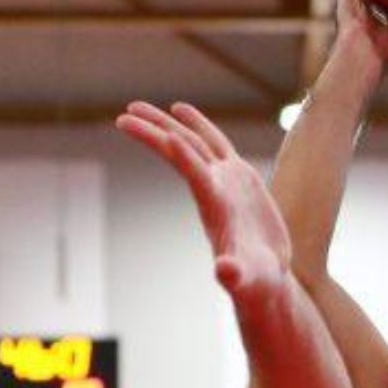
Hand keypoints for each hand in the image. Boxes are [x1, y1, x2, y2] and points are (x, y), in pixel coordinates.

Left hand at [117, 101, 291, 296]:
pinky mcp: (238, 177)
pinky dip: (198, 124)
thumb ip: (234, 275)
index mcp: (216, 207)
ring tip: (136, 106)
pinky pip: (214, 142)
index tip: (162, 133)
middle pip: (181, 152)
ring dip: (166, 124)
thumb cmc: (254, 281)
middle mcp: (215, 189)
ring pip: (192, 141)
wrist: (262, 278)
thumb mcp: (245, 278)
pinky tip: (180, 110)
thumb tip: (225, 273)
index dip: (181, 154)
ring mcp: (224, 181)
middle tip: (124, 114)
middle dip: (154, 132)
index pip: (194, 174)